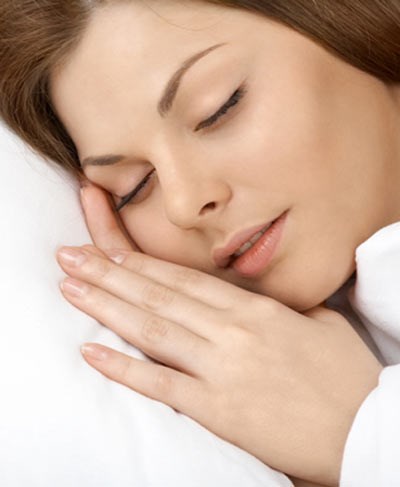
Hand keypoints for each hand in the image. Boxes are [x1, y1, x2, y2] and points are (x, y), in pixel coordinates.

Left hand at [56, 185, 382, 485]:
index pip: (185, 279)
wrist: (368, 427)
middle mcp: (232, 331)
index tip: (109, 251)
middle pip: (158, 295)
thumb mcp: (317, 323)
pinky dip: (123, 368)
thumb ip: (278, 308)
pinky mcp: (218, 410)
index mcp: (255, 309)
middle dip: (108, 273)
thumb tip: (256, 302)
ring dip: (106, 306)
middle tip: (68, 256)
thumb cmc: (346, 374)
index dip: (142, 264)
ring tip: (70, 288)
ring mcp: (222, 369)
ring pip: (152, 328)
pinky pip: (161, 384)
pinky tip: (91, 352)